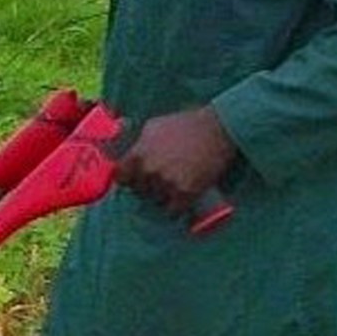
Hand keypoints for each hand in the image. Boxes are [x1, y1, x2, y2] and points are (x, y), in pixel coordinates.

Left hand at [112, 105, 237, 216]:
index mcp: (139, 154)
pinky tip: (181, 200)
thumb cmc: (185, 125)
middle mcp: (150, 170)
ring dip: (163, 197)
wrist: (216, 130)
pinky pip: (172, 210)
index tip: (134, 178)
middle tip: (161, 179)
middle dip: (147, 186)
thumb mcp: (153, 127)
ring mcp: (166, 183)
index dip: (128, 178)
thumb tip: (125, 151)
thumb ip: (137, 143)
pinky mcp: (185, 193)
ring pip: (156, 200)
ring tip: (174, 185)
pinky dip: (176, 208)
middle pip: (139, 190)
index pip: (120, 177)